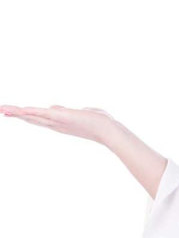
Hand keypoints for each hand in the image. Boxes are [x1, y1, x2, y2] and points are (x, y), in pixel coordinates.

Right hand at [0, 104, 117, 143]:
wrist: (109, 130)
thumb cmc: (100, 122)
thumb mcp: (80, 113)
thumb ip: (66, 111)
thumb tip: (53, 107)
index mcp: (61, 123)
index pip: (40, 119)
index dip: (27, 116)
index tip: (13, 113)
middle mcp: (57, 125)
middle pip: (33, 119)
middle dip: (17, 115)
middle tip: (2, 110)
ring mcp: (59, 122)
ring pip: (34, 117)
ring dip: (18, 113)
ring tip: (3, 109)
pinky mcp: (62, 117)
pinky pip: (43, 114)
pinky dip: (31, 112)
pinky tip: (19, 110)